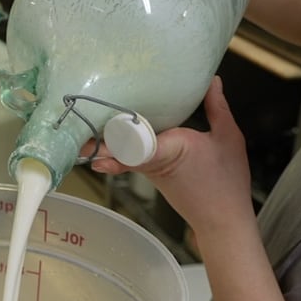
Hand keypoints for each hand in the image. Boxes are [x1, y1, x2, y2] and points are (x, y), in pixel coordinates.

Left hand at [90, 77, 256, 236]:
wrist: (222, 220)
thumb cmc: (227, 182)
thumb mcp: (229, 138)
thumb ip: (217, 107)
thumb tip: (212, 80)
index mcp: (173, 148)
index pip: (137, 142)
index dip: (116, 136)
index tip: (96, 130)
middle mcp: (155, 161)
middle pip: (119, 145)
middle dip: (98, 135)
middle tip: (71, 125)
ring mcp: (150, 170)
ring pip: (121, 152)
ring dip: (104, 140)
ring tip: (80, 126)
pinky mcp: (150, 174)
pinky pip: (129, 157)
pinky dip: (117, 146)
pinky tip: (102, 138)